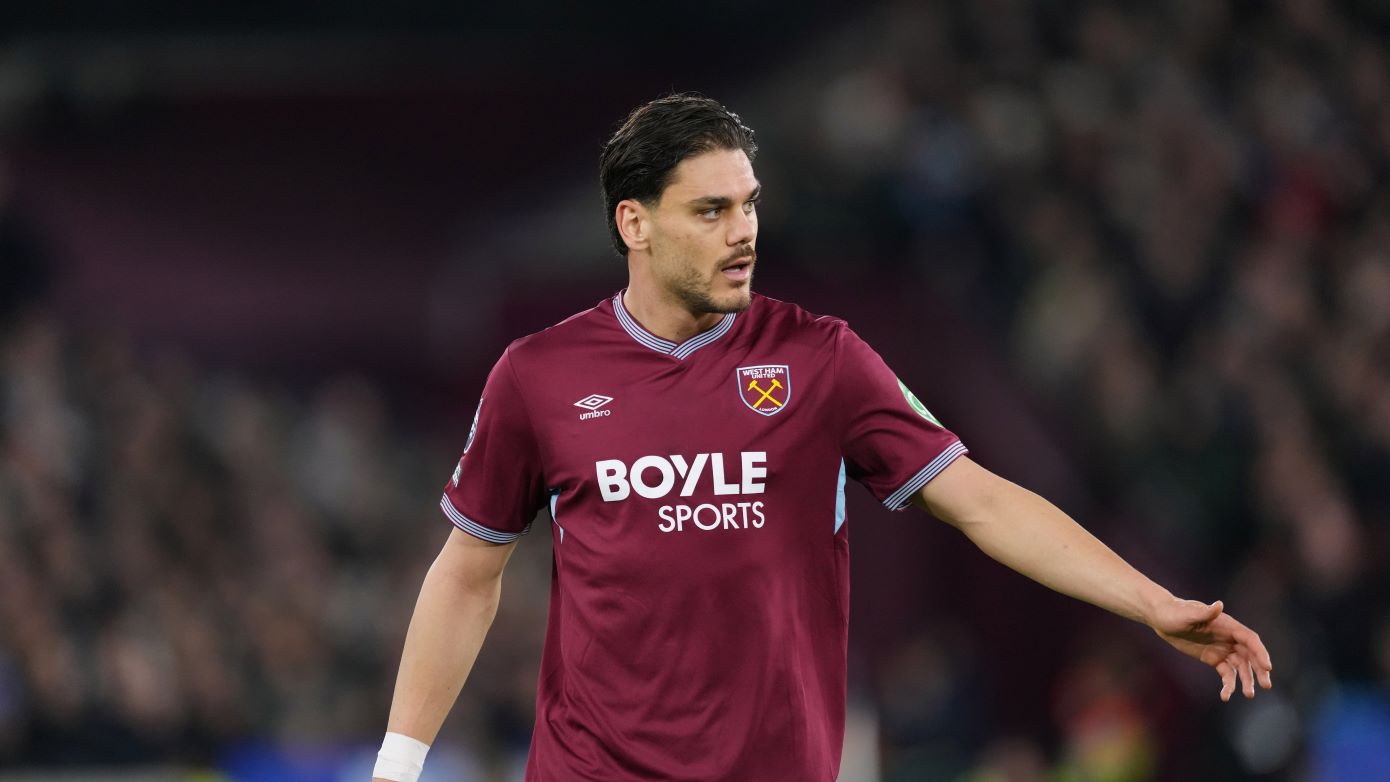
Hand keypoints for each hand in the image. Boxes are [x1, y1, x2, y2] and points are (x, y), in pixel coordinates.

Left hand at [1151, 598, 1272, 700]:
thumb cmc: (1175, 612)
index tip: (1267, 667)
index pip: (1250, 640)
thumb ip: (1204, 612)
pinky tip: (1225, 696)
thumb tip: (1219, 605)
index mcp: (1227, 625)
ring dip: (1247, 681)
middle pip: (1251, 655)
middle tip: (1266, 686)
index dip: (1260, 652)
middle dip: (1260, 670)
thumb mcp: (1188, 613)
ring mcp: (1223, 649)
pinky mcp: (1214, 659)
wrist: (1163, 619)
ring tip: (1249, 695)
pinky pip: (1226, 673)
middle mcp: (1229, 638)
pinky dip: (1228, 685)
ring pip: (1241, 667)